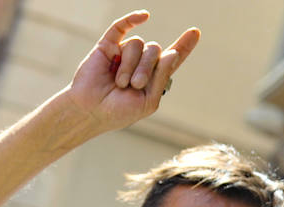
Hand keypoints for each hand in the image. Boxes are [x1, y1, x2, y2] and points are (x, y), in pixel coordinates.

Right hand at [67, 11, 199, 133]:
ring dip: (131, 65)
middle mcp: (139, 62)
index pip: (170, 58)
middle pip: (155, 50)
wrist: (88, 112)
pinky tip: (145, 16)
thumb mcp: (148, 102)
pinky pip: (122, 26)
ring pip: (138, 44)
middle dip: (147, 68)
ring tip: (120, 83)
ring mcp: (123, 53)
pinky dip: (132, 19)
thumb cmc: (116, 113)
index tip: (195, 33)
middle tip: (134, 85)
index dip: (183, 46)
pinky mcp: (108, 46)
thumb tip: (171, 52)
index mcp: (152, 77)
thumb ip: (162, 78)